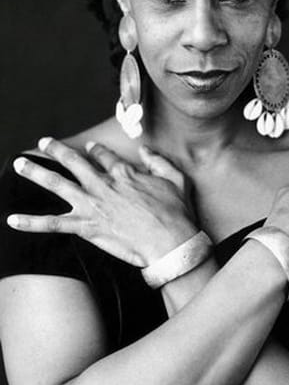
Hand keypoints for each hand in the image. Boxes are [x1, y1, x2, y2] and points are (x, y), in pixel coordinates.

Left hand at [7, 138, 197, 266]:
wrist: (170, 243)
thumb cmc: (176, 213)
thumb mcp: (176, 179)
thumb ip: (159, 162)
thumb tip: (146, 150)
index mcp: (124, 173)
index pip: (104, 156)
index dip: (97, 151)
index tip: (91, 147)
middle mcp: (103, 185)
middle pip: (74, 162)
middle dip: (57, 150)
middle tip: (45, 142)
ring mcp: (92, 205)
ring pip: (58, 184)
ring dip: (37, 173)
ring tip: (20, 164)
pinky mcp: (87, 227)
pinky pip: (54, 224)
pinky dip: (32, 223)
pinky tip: (13, 220)